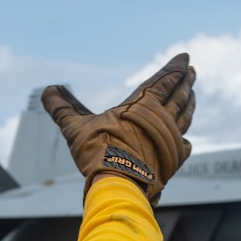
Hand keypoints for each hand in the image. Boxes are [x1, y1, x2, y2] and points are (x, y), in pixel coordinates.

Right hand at [41, 52, 195, 203]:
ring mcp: (170, 139)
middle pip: (179, 95)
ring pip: (185, 116)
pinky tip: (187, 139)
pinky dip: (185, 137)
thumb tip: (48, 90)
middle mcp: (161, 118)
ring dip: (190, 103)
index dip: (174, 68)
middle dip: (186, 82)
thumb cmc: (98, 151)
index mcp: (142, 105)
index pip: (163, 80)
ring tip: (192, 94)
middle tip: (192, 72)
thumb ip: (63, 109)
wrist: (119, 183)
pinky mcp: (173, 159)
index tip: (185, 57)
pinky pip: (183, 144)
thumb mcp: (76, 127)